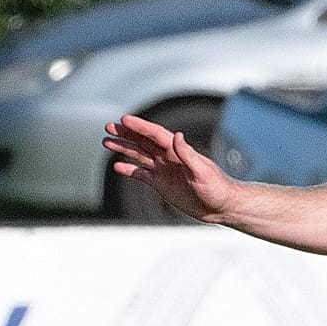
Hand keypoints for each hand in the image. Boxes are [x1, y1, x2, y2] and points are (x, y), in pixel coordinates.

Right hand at [103, 115, 234, 220]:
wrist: (220, 206)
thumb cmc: (216, 187)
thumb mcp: (203, 171)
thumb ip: (188, 154)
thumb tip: (177, 136)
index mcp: (178, 151)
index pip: (156, 135)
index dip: (140, 127)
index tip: (124, 119)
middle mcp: (168, 157)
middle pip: (143, 141)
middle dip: (126, 134)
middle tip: (108, 127)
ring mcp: (164, 170)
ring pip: (139, 155)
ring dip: (123, 148)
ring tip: (106, 142)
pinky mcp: (161, 183)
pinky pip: (141, 174)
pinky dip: (129, 169)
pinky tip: (117, 166)